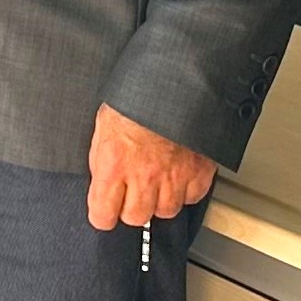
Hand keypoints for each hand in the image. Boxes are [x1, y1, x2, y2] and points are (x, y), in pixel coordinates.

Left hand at [85, 103, 216, 230]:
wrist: (171, 82)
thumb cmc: (135, 98)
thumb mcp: (103, 126)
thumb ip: (102, 160)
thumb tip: (101, 181)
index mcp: (114, 164)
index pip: (103, 215)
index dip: (102, 214)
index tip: (105, 210)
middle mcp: (144, 176)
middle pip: (135, 218)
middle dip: (131, 207)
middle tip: (132, 190)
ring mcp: (174, 176)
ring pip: (165, 211)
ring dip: (159, 199)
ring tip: (156, 179)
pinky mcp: (199, 172)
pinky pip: (192, 197)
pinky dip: (185, 190)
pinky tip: (178, 174)